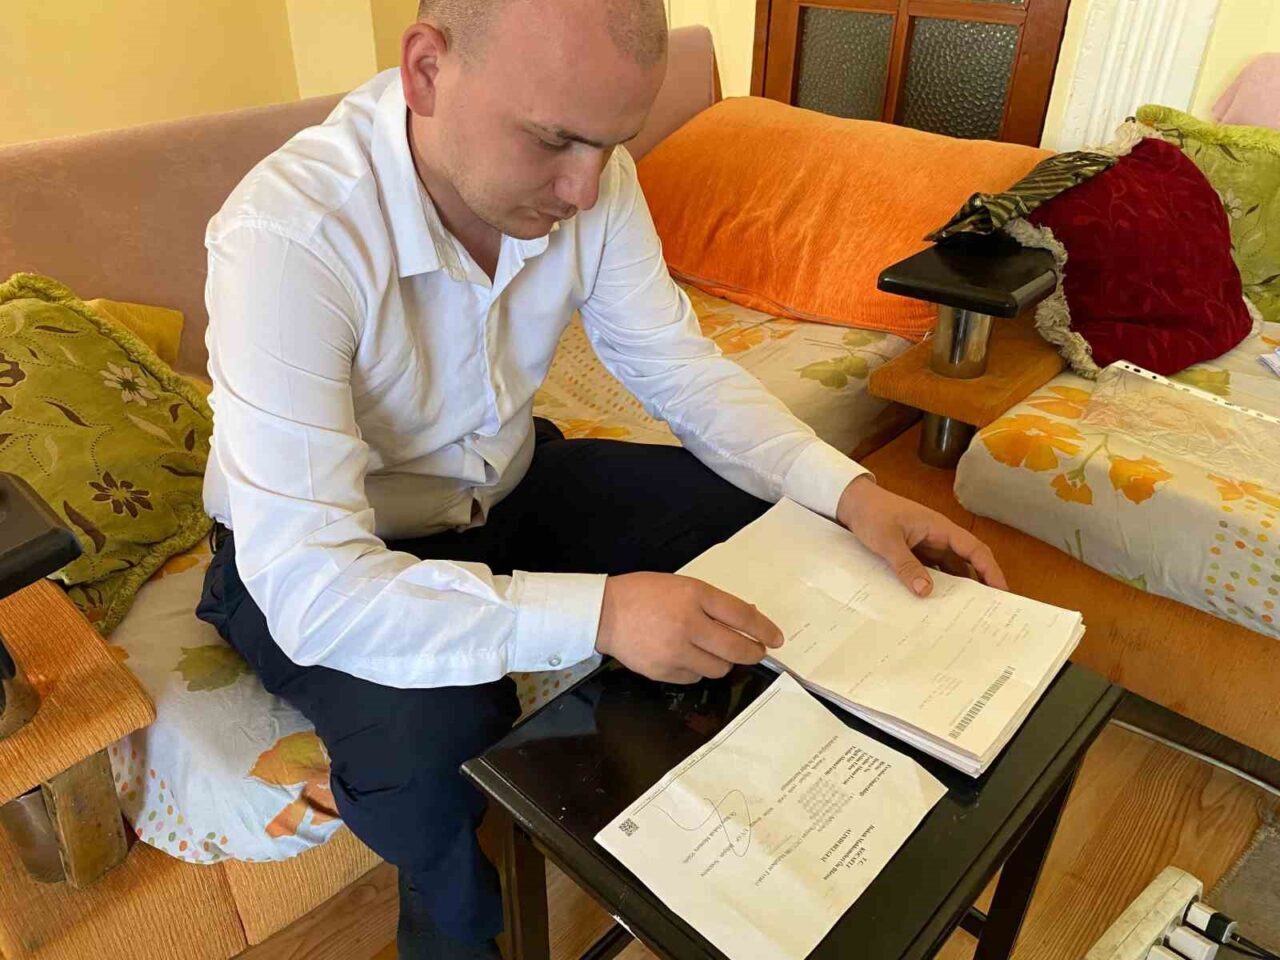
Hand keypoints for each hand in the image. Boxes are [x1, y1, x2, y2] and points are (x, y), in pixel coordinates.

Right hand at [595, 572, 784, 683]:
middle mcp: (687, 624)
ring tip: (714, 651)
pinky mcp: (663, 672)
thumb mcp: (682, 586)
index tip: (777, 639)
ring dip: (724, 661)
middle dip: (753, 652)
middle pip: (736, 648)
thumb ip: (712, 602)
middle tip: (756, 652)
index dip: (764, 629)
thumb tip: (747, 619)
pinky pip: (695, 677)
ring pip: (719, 668)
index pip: (741, 615)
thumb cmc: (645, 593)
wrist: (604, 614)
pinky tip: (689, 657)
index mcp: (694, 596)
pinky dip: (699, 669)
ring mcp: (675, 652)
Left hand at [836, 475, 1007, 596]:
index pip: (975, 550)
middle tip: (988, 613)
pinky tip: (935, 605)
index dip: (991, 571)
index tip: (1002, 593)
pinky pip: (931, 572)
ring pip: (949, 570)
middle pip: (966, 563)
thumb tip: (926, 592)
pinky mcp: (914, 553)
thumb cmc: (873, 514)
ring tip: (965, 616)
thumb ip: (906, 565)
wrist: (853, 503)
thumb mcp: (887, 541)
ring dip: (957, 589)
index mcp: (940, 529)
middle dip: (980, 585)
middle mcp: (938, 538)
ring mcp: (927, 546)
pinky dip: (936, 586)